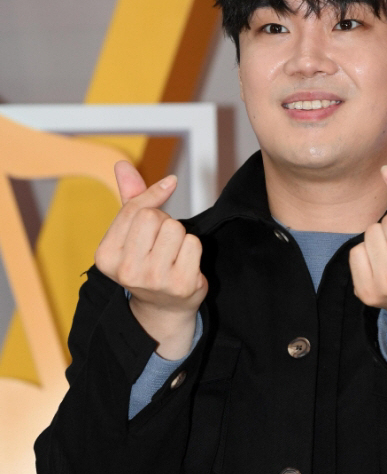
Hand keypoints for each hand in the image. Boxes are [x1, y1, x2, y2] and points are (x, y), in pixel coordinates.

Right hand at [95, 161, 207, 357]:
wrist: (164, 308)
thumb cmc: (145, 262)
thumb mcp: (130, 233)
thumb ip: (129, 198)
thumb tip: (122, 164)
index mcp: (106, 256)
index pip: (134, 210)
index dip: (153, 196)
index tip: (168, 186)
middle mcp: (127, 271)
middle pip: (155, 217)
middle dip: (164, 221)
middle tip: (161, 241)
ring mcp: (154, 280)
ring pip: (176, 229)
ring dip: (179, 236)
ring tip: (172, 253)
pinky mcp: (181, 285)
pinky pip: (193, 244)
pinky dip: (193, 248)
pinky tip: (185, 264)